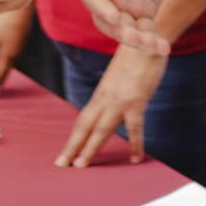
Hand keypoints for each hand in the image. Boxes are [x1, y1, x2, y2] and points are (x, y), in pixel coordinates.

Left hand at [58, 44, 166, 168]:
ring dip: (91, 148)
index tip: (65, 154)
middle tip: (61, 165)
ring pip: (101, 130)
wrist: (144, 39)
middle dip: (72, 147)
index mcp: (101, 95)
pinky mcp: (136, 100)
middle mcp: (105, 99)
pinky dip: (135, 144)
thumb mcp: (118, 79)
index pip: (82, 120)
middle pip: (84, 127)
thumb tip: (111, 107)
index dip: (74, 138)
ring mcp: (119, 101)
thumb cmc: (134, 60)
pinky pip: (135, 127)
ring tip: (82, 166)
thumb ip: (114, 93)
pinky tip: (135, 158)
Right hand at [80, 0, 173, 57]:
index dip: (101, 9)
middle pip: (108, 21)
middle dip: (120, 31)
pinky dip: (155, 42)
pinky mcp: (143, 14)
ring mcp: (124, 7)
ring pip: (128, 31)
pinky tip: (164, 48)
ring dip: (138, 41)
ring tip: (151, 45)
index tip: (116, 16)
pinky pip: (146, 32)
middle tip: (134, 37)